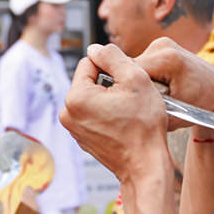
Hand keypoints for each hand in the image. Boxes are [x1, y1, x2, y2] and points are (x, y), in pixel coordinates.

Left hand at [60, 44, 169, 178]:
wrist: (146, 165)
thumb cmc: (144, 127)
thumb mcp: (135, 79)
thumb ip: (113, 56)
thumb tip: (96, 48)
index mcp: (76, 97)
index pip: (89, 63)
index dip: (112, 67)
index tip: (126, 82)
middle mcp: (67, 113)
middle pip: (89, 81)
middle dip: (109, 84)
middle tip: (129, 97)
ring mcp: (74, 128)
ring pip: (92, 97)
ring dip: (109, 98)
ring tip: (127, 111)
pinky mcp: (83, 138)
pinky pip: (94, 114)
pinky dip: (107, 114)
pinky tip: (124, 123)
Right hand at [132, 37, 213, 126]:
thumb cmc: (197, 108)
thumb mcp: (170, 115)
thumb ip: (145, 106)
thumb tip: (121, 104)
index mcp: (168, 59)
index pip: (129, 71)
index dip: (124, 87)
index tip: (124, 102)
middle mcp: (164, 45)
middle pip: (131, 66)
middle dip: (131, 83)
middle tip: (139, 101)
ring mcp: (163, 43)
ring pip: (134, 64)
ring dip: (137, 79)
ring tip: (151, 93)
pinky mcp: (162, 44)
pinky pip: (143, 61)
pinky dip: (144, 74)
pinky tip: (155, 85)